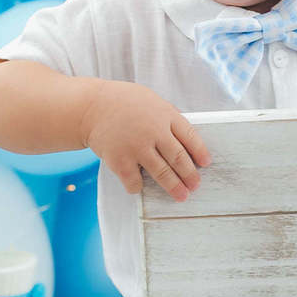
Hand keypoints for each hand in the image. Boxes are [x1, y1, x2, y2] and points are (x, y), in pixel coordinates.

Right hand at [81, 80, 211, 201]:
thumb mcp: (151, 100)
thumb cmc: (123, 102)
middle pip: (179, 158)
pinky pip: (135, 182)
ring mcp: (137, 147)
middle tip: (195, 185)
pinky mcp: (120, 161)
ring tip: (182, 195)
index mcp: (165, 114)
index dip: (200, 151)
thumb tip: (185, 136)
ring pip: (162, 173)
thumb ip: (167, 117)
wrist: (91, 106)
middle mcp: (154, 131)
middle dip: (190, 175)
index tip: (206, 163)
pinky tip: (139, 186)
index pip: (190, 136)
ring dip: (174, 187)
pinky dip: (138, 186)